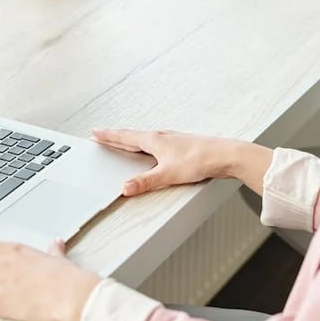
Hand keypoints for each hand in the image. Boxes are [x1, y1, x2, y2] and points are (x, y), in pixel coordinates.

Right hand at [92, 128, 250, 195]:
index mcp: (153, 140)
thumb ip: (145, 182)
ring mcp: (170, 140)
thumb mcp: (168, 174)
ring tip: (121, 141)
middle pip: (132, 136)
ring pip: (143, 139)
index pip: (125, 137)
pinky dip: (144, 145)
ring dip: (129, 139)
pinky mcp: (179, 146)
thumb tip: (125, 188)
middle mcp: (160, 137)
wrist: (224, 154)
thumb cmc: (199, 160)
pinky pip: (154, 143)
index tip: (95, 132)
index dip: (108, 135)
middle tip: (101, 134)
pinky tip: (149, 151)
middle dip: (115, 136)